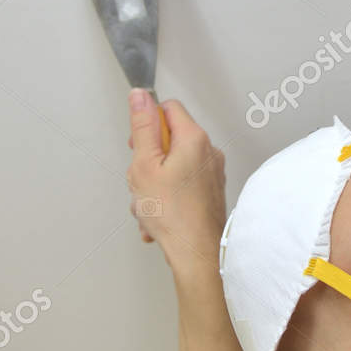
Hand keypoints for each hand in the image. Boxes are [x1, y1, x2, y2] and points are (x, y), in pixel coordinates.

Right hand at [126, 89, 227, 274]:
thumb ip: (142, 128)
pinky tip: (159, 217)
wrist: (198, 253)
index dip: (147, 125)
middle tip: (142, 180)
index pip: (167, 108)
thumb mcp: (144, 166)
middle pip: (169, 139)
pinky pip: (181, 184)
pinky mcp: (210, 191)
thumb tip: (140, 96)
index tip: (138, 146)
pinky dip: (167, 197)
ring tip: (150, 205)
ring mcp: (212, 173)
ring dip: (154, 184)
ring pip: (172, 166)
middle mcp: (209, 152)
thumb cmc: (174, 215)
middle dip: (148, 160)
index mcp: (194, 139)